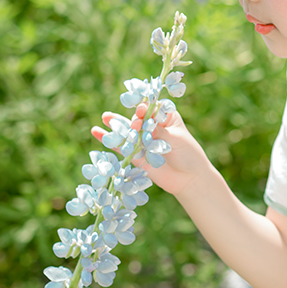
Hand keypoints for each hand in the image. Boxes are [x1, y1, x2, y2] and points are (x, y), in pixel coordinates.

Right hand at [92, 104, 210, 197]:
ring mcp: (143, 141)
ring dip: (116, 124)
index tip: (142, 111)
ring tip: (105, 117)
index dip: (146, 109)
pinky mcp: (136, 155)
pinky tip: (96, 132)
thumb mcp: (175, 139)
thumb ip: (157, 131)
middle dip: (134, 119)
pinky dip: (109, 140)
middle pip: (139, 119)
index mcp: (167, 118)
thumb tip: (140, 121)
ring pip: (128, 131)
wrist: (189, 179)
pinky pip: (121, 146)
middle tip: (134, 124)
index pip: (153, 109)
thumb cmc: (188, 154)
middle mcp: (153, 127)